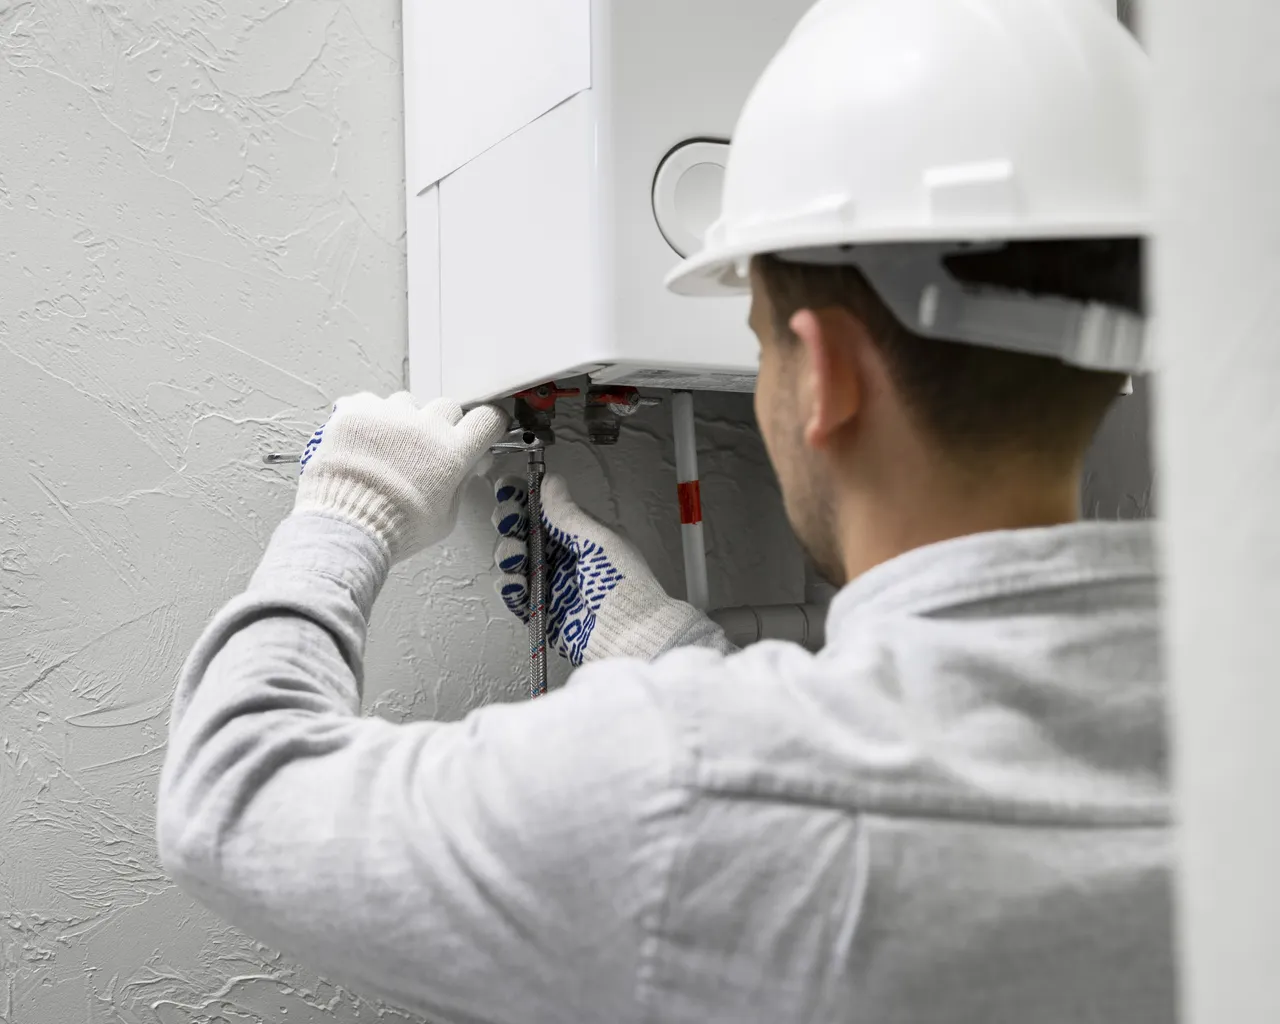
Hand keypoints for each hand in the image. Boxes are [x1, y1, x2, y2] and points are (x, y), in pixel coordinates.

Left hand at [295, 392, 507, 563]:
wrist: (347, 527)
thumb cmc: (397, 529)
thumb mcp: (445, 518)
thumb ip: (460, 485)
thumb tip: (469, 466)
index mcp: (452, 453)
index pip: (486, 419)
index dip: (487, 424)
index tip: (481, 429)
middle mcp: (425, 427)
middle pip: (447, 407)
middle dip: (443, 425)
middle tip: (428, 448)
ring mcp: (389, 416)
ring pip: (407, 402)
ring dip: (404, 420)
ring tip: (389, 447)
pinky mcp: (356, 413)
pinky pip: (370, 402)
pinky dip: (370, 417)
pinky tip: (365, 440)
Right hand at [491, 473, 731, 664]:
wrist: (628, 635)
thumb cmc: (624, 587)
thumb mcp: (598, 542)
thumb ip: (568, 514)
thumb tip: (551, 482)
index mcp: (580, 534)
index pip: (544, 508)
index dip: (522, 497)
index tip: (507, 490)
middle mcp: (562, 555)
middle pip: (523, 530)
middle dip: (509, 522)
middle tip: (507, 522)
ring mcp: (550, 581)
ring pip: (515, 559)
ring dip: (508, 552)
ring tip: (515, 557)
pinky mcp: (540, 609)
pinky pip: (515, 593)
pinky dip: (509, 585)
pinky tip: (515, 582)